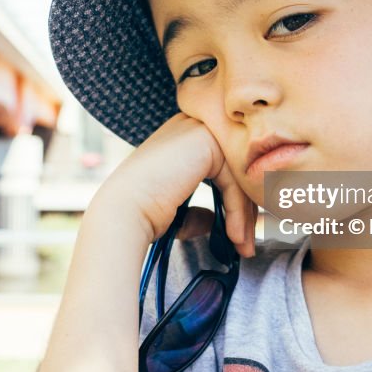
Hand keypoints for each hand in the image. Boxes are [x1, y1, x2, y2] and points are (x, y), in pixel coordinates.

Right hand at [91, 113, 257, 257]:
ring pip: (239, 175)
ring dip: (245, 215)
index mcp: (182, 136)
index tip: (241, 234)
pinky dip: (238, 211)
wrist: (124, 212)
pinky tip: (234, 235)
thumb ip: (199, 210)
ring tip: (244, 246)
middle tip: (248, 243)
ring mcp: (198, 129)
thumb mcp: (178, 209)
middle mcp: (191, 125)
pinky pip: (235, 179)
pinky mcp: (206, 140)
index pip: (224, 166)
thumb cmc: (143, 213)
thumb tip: (214, 220)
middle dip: (247, 209)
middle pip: (236, 168)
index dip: (236, 201)